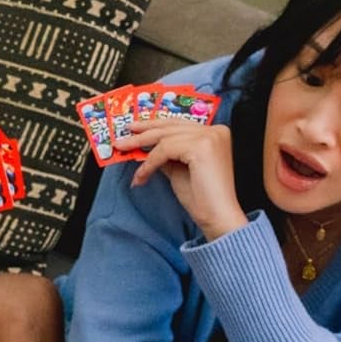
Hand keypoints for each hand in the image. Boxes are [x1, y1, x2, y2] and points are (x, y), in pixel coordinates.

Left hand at [125, 120, 246, 240]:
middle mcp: (215, 130)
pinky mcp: (202, 147)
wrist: (218, 217)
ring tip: (123, 151)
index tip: (135, 130)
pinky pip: (165, 150)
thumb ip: (166, 156)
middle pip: (171, 126)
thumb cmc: (202, 199)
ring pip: (165, 137)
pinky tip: (142, 175)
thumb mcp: (179, 171)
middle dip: (143, 131)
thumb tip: (146, 149)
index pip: (179, 124)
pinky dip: (149, 162)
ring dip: (141, 147)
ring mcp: (210, 137)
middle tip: (122, 137)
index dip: (155, 126)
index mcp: (214, 134)